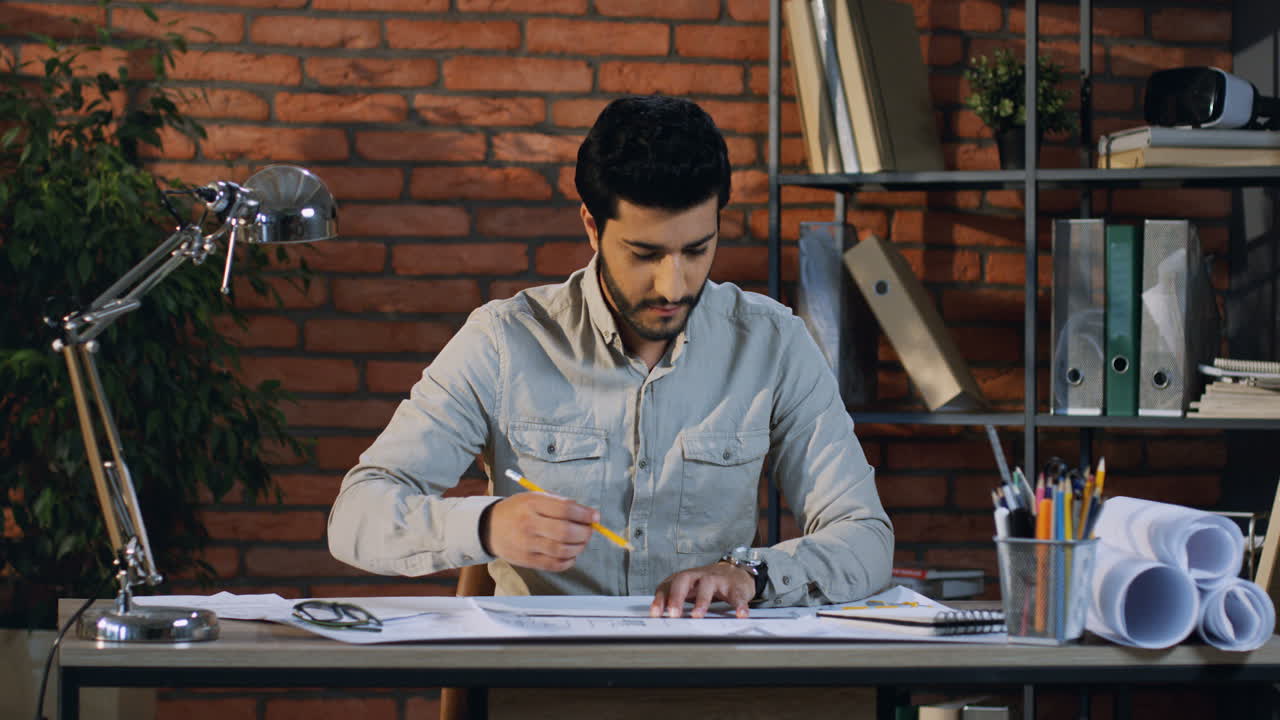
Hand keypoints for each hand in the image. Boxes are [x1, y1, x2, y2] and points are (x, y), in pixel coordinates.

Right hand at [482, 491, 598, 571]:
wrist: (490, 527)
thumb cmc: (519, 510)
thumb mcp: (534, 497)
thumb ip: (558, 503)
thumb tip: (587, 514)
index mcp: (532, 504)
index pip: (565, 509)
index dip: (584, 514)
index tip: (595, 516)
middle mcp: (529, 524)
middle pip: (565, 531)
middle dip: (584, 532)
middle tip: (589, 531)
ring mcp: (527, 544)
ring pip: (562, 549)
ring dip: (579, 547)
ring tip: (581, 542)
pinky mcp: (527, 560)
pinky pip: (554, 565)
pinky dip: (568, 561)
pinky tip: (571, 555)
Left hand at [650, 562, 754, 618]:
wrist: (736, 571)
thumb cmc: (706, 584)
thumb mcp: (689, 589)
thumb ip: (674, 600)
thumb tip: (660, 620)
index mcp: (685, 579)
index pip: (668, 585)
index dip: (661, 599)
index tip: (655, 614)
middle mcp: (699, 576)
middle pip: (683, 579)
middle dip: (676, 596)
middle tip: (673, 613)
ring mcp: (717, 579)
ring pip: (707, 585)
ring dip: (701, 600)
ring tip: (697, 615)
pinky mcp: (735, 586)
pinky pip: (736, 595)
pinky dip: (739, 604)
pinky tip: (741, 615)